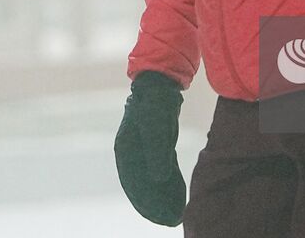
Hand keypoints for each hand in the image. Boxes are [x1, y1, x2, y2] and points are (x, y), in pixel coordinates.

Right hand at [114, 70, 186, 225]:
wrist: (160, 83)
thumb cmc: (156, 103)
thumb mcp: (156, 127)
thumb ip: (157, 152)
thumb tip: (160, 178)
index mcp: (125, 151)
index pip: (134, 184)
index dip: (146, 203)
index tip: (160, 217)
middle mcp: (131, 153)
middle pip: (142, 185)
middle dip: (155, 204)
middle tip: (170, 221)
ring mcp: (143, 150)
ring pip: (152, 180)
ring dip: (163, 197)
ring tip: (176, 214)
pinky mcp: (156, 146)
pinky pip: (161, 170)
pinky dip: (169, 183)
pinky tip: (179, 194)